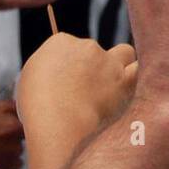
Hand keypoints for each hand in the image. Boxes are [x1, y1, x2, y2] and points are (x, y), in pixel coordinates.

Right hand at [0, 100, 24, 168]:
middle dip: (14, 133)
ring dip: (11, 149)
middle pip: (23, 130)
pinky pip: (16, 163)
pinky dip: (8, 164)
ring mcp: (12, 146)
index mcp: (3, 109)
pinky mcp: (8, 165)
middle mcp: (12, 126)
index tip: (9, 121)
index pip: (20, 109)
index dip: (14, 116)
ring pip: (20, 148)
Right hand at [17, 33, 137, 168]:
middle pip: (96, 50)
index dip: (71, 64)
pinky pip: (139, 69)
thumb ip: (48, 73)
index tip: (69, 82)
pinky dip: (138, 76)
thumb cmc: (39, 111)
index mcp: (59, 42)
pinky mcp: (126, 78)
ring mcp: (109, 61)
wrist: (59, 125)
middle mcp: (86, 46)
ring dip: (122, 65)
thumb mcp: (30, 85)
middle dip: (95, 64)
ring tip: (116, 85)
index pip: (69, 45)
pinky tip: (134, 87)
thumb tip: (58, 78)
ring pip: (125, 53)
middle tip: (91, 87)